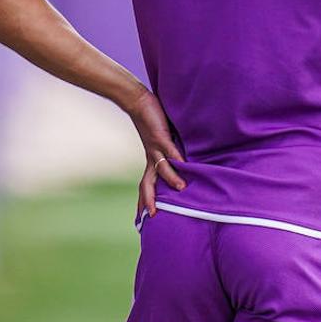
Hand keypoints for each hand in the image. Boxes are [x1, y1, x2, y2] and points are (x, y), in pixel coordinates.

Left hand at [126, 88, 185, 217]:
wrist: (137, 102)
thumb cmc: (151, 121)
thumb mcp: (160, 141)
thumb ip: (170, 152)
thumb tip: (183, 162)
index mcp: (150, 160)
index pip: (146, 185)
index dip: (145, 201)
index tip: (143, 219)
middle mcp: (151, 157)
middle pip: (147, 184)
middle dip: (150, 200)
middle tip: (152, 216)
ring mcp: (155, 147)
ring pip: (162, 168)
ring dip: (171, 179)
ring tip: (182, 189)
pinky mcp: (160, 136)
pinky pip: (169, 149)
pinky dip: (176, 157)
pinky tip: (183, 164)